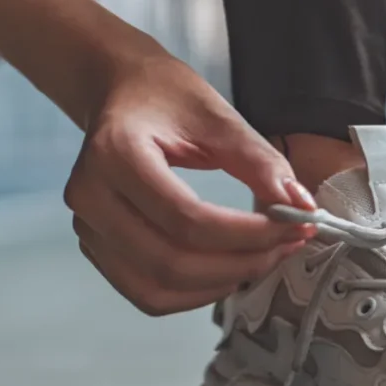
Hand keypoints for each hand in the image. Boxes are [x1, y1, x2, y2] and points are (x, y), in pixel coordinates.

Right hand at [66, 48, 317, 314]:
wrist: (120, 92)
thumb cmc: (163, 96)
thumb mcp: (217, 116)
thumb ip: (259, 161)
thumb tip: (300, 206)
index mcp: (115, 153)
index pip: (185, 218)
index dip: (246, 235)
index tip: (292, 227)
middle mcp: (89, 197)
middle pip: (170, 262)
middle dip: (239, 264)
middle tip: (285, 247)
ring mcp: (86, 228)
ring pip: (156, 289)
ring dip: (217, 286)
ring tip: (260, 260)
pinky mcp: (95, 248)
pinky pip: (146, 292)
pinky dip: (192, 293)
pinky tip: (226, 271)